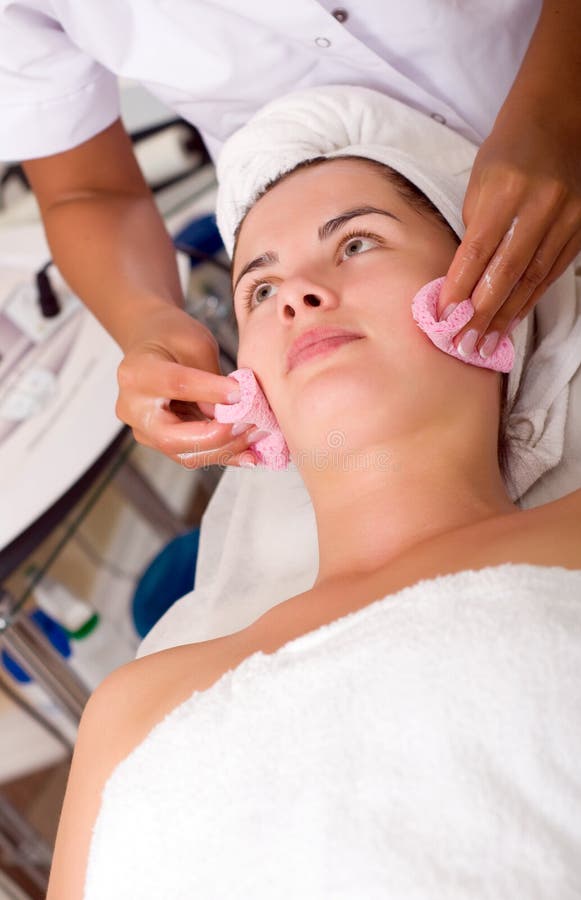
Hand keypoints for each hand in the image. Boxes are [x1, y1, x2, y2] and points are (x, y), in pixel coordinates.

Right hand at [115, 305, 258, 467]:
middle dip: (220, 436)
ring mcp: (144, 431)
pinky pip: (193, 455)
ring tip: (258, 436)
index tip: (243, 393)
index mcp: (137, 374)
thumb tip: (239, 407)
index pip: (177, 385)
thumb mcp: (195, 344)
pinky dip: (223, 454)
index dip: (212, 391)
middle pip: (174, 438)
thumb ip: (211, 377)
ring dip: (226, 449)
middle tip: (254, 425)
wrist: (151, 344)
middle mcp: (133, 409)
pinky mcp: (161, 443)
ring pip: (186, 454)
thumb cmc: (173, 338)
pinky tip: (249, 454)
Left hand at [437, 103, 580, 359]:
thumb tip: (464, 281)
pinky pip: (551, 272)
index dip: (461, 287)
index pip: (478, 249)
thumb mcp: (480, 182)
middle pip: (507, 271)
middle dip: (483, 313)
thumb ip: (475, 230)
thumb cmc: (508, 152)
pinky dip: (529, 299)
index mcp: (506, 189)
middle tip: (464, 344)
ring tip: (486, 343)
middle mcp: (541, 204)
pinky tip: (512, 320)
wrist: (560, 119)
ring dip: (507, 315)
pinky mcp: (580, 227)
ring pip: (533, 277)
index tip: (444, 317)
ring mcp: (567, 216)